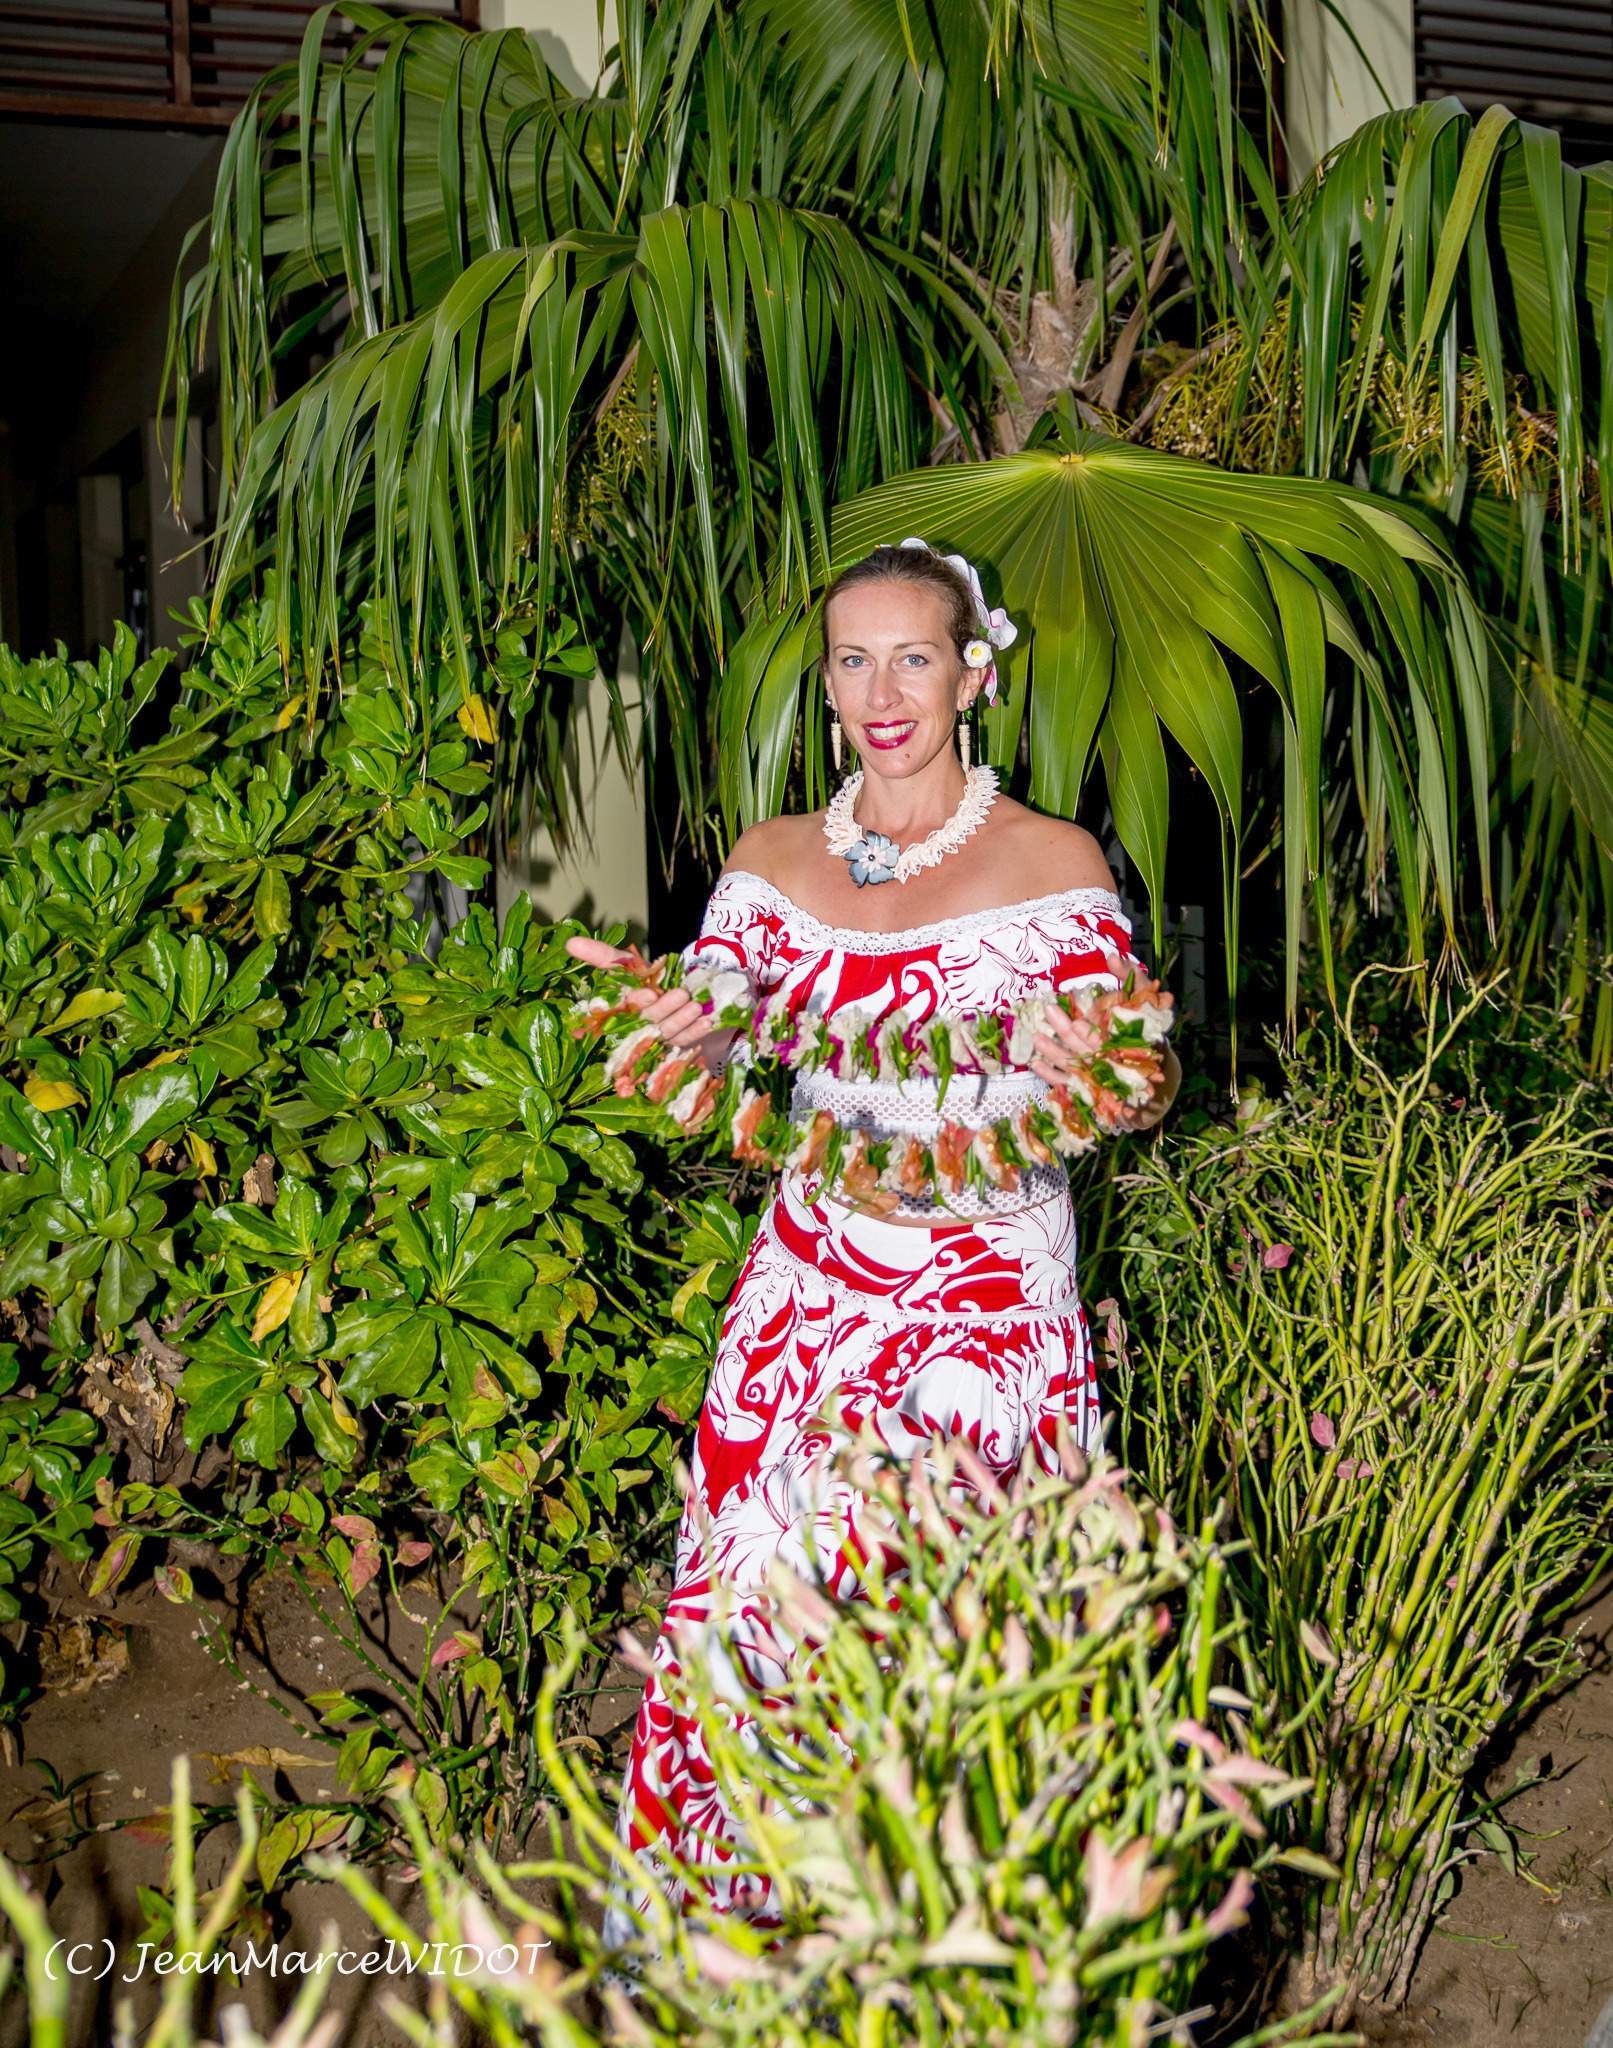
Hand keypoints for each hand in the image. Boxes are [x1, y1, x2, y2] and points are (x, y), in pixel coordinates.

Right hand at [565, 935, 712, 1048]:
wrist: (673, 986)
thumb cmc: (644, 976)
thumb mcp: (624, 963)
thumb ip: (601, 955)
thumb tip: (570, 942)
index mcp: (620, 1010)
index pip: (623, 1010)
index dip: (636, 1002)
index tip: (649, 992)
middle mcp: (636, 1027)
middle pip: (648, 1021)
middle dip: (665, 1009)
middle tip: (681, 995)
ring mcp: (656, 1037)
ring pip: (668, 1032)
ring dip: (682, 1020)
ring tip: (695, 1006)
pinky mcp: (675, 1044)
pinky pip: (685, 1041)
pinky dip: (696, 1032)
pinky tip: (707, 1022)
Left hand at [1027, 957, 1180, 1131]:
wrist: (1154, 1070)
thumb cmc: (1146, 1026)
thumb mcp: (1145, 997)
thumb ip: (1131, 976)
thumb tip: (1111, 957)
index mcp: (1128, 1042)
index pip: (1107, 1038)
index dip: (1091, 1031)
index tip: (1077, 1019)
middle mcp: (1113, 1062)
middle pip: (1087, 1049)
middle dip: (1067, 1031)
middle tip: (1049, 1011)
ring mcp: (1099, 1078)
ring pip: (1074, 1066)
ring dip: (1054, 1052)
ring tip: (1036, 1036)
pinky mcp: (1087, 1089)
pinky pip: (1067, 1083)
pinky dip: (1050, 1075)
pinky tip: (1035, 1063)